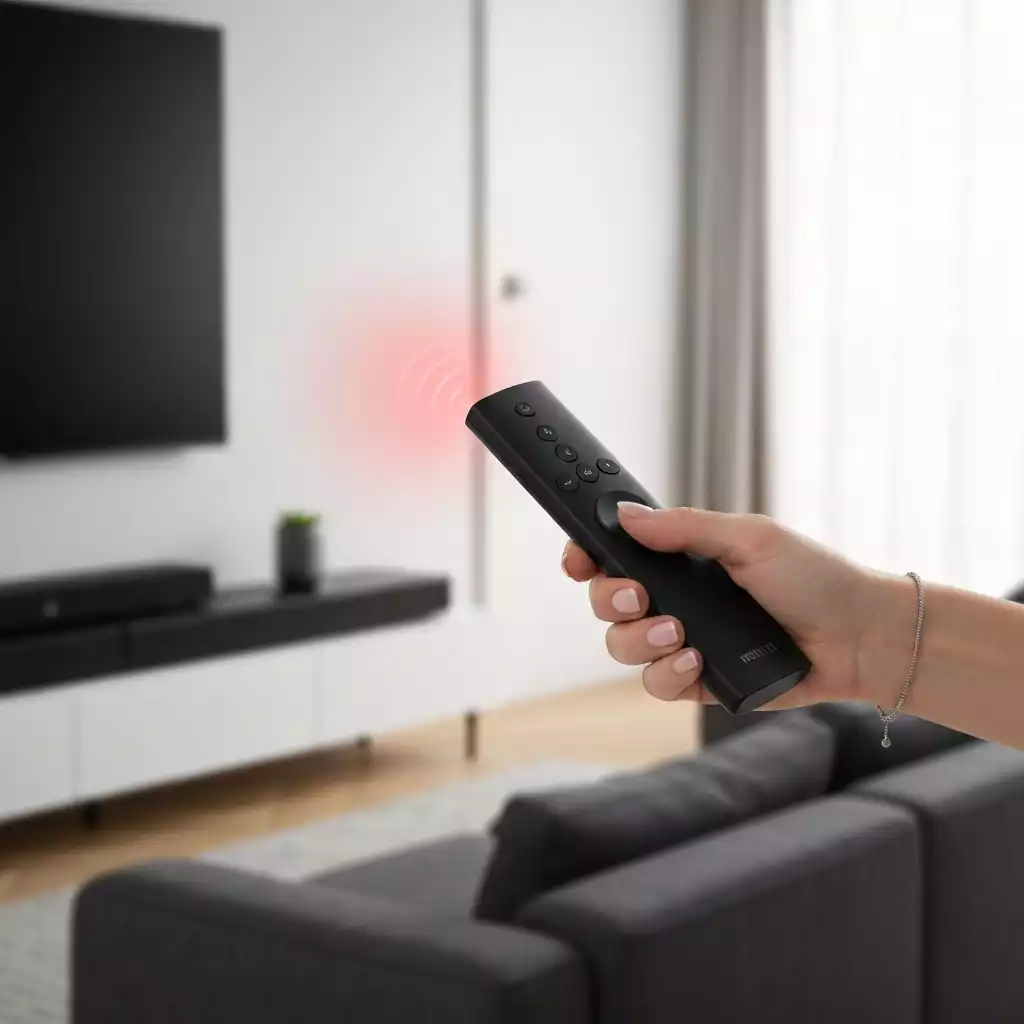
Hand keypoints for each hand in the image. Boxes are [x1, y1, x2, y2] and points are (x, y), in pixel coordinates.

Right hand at [562, 503, 888, 708]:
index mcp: (682, 557)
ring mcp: (683, 641)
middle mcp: (676, 598)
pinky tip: (695, 660)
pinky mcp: (698, 680)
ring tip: (679, 634)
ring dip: (637, 640)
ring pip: (621, 646)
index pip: (616, 554)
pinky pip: (655, 684)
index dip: (587, 556)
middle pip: (606, 602)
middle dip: (610, 599)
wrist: (860, 637)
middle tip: (639, 596)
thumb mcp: (750, 537)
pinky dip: (666, 674)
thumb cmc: (814, 577)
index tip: (579, 558)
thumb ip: (684, 527)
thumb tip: (625, 514)